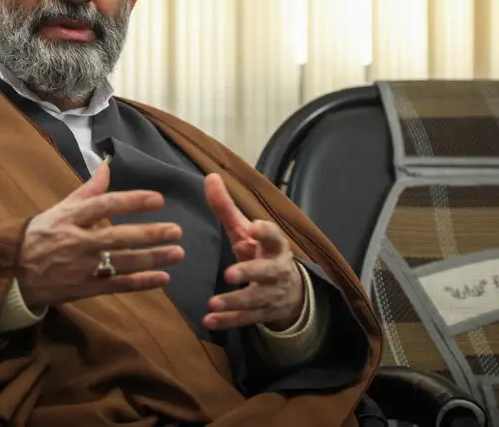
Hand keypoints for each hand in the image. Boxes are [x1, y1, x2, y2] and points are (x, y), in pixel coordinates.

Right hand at [17, 162, 183, 308]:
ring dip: (152, 259)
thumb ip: (87, 190)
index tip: (158, 199)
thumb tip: (107, 166)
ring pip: (122, 264)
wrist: (13, 275)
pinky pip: (117, 286)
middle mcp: (77, 242)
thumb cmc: (40, 236)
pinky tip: (163, 278)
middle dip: (149, 234)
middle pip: (117, 238)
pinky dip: (141, 283)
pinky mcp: (85, 289)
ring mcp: (82, 268)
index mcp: (70, 218)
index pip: (104, 206)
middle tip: (177, 230)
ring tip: (178, 253)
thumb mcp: (59, 209)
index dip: (131, 201)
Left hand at [202, 173, 303, 330]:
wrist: (289, 290)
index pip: (273, 236)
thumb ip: (226, 207)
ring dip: (234, 302)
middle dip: (250, 273)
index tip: (253, 226)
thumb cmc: (260, 251)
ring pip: (255, 300)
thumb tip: (209, 177)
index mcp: (274, 245)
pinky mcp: (262, 313)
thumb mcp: (245, 230)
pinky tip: (209, 321)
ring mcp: (271, 294)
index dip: (265, 231)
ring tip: (213, 304)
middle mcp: (276, 270)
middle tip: (230, 274)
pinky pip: (246, 319)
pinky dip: (228, 322)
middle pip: (267, 272)